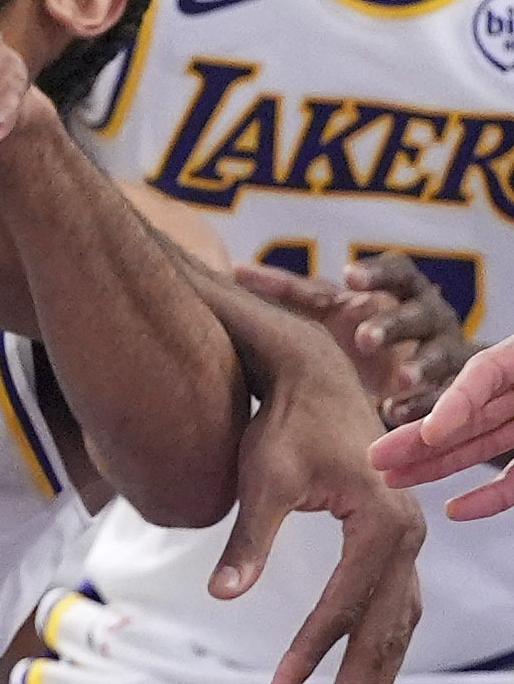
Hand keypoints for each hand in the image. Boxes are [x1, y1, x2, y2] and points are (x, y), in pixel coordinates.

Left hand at [209, 315, 423, 683]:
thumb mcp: (261, 480)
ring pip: (397, 630)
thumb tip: (219, 596)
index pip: (342, 609)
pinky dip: (382, 652)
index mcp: (381, 524)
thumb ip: (247, 540)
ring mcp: (410, 542)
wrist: (312, 380)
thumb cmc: (282, 426)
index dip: (309, 656)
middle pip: (383, 633)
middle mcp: (409, 538)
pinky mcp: (397, 543)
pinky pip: (396, 611)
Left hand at [237, 252, 474, 427]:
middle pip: (416, 313)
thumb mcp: (331, 310)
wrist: (410, 371)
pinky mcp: (450, 387)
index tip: (349, 277)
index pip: (395, 272)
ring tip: (398, 380)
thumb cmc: (356, 328)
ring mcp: (444, 350)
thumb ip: (290, 293)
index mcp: (399, 290)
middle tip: (363, 340)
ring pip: (438, 354)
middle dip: (391, 325)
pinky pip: (441, 397)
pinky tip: (395, 414)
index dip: (375, 273)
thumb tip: (233, 269)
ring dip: (418, 365)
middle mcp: (427, 315)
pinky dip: (422, 405)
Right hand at [370, 334, 513, 520]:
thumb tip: (459, 411)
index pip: (482, 374)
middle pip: (464, 416)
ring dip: (434, 466)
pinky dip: (485, 498)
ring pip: (476, 448)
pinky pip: (511, 482)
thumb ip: (500, 378)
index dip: (454, 402)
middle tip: (376, 457)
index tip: (431, 430)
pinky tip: (455, 509)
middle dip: (419, 439)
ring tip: (391, 479)